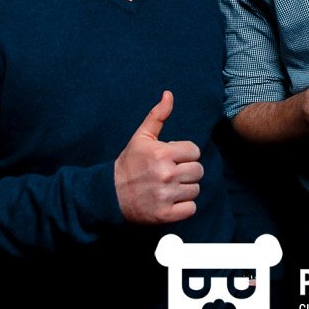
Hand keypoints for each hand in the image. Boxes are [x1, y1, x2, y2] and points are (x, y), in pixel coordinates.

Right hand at [114, 91, 202, 224]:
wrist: (110, 194)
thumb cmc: (129, 163)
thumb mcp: (141, 137)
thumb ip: (157, 115)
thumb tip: (169, 94)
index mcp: (162, 153)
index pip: (194, 151)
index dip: (184, 154)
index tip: (172, 158)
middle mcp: (166, 174)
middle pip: (198, 171)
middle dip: (187, 171)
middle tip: (171, 173)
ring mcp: (166, 196)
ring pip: (195, 189)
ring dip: (185, 188)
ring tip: (169, 187)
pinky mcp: (165, 215)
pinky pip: (191, 208)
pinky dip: (184, 206)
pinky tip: (171, 200)